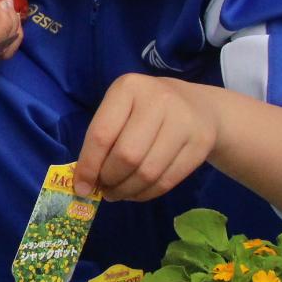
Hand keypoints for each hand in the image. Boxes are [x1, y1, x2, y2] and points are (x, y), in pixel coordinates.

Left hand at [75, 74, 219, 199]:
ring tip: (117, 192)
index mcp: (129, 88)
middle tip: (103, 189)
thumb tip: (85, 182)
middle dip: (109, 180)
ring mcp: (184, 121)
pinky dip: (146, 193)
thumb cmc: (145, 109)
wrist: (196, 105)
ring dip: (127, 190)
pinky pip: (167, 181)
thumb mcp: (120, 110)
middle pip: (127, 156)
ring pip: (148, 173)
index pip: (102, 134)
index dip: (89, 166)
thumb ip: (102, 140)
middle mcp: (159, 100)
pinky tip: (136, 192)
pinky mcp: (201, 144)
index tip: (80, 187)